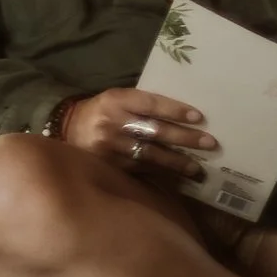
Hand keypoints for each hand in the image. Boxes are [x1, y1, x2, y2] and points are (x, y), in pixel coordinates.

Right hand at [55, 88, 214, 182]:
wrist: (66, 129)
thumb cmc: (101, 111)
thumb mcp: (116, 100)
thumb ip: (141, 105)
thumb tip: (182, 116)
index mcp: (115, 99)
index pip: (150, 103)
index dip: (175, 110)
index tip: (199, 118)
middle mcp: (112, 122)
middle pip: (155, 130)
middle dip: (185, 137)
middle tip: (209, 143)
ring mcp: (109, 146)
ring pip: (150, 154)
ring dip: (177, 161)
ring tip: (198, 168)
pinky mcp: (109, 165)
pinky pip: (141, 169)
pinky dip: (161, 173)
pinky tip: (177, 177)